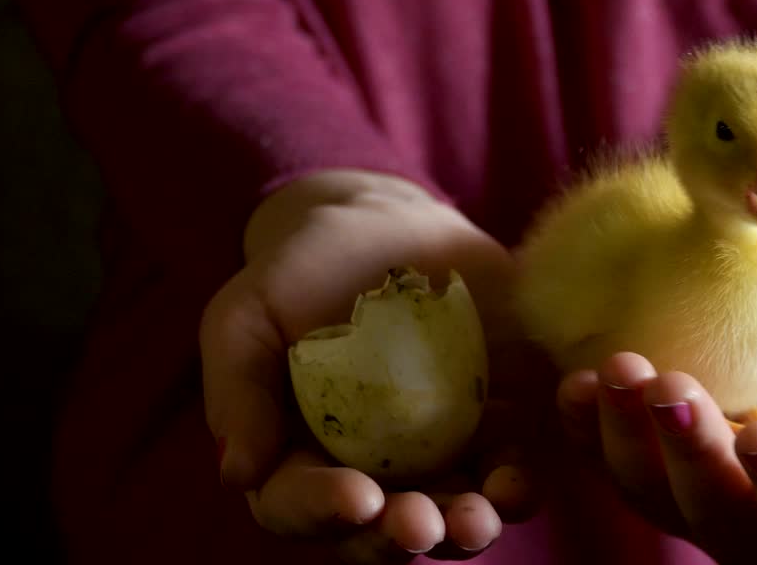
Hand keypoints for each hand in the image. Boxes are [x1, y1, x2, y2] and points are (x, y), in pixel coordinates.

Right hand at [199, 170, 546, 561]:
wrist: (388, 224)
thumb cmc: (302, 268)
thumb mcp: (247, 312)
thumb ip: (237, 387)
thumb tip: (239, 473)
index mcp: (293, 456)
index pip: (296, 504)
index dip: (322, 511)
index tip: (357, 497)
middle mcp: (365, 473)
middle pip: (377, 531)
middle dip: (400, 536)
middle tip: (421, 524)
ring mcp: (434, 458)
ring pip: (447, 518)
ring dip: (463, 530)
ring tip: (477, 520)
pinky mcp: (492, 430)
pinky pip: (506, 474)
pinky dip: (515, 489)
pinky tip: (519, 482)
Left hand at [556, 306, 756, 563]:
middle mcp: (745, 517)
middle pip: (714, 505)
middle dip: (691, 449)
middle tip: (674, 389)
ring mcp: (678, 495)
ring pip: (646, 487)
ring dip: (626, 433)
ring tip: (620, 370)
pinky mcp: (628, 461)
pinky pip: (596, 453)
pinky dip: (583, 423)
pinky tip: (577, 383)